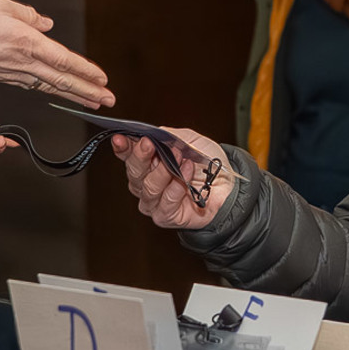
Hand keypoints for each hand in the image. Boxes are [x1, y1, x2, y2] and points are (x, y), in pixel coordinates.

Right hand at [0, 0, 113, 107]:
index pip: (63, 61)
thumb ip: (26, 14)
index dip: (86, 71)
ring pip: (50, 85)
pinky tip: (59, 90)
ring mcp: (13, 72)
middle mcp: (22, 62)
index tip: (103, 80)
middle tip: (108, 100)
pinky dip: (52, 88)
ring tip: (93, 101)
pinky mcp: (3, 76)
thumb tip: (45, 23)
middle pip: (62, 80)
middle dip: (88, 91)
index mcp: (25, 43)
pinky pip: (34, 83)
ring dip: (74, 93)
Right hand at [111, 129, 229, 229]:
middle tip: (148, 144)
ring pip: (148, 187)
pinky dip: (177, 184)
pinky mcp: (164, 215)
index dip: (123, 147)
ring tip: (177, 156)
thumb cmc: (207, 164)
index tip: (120, 138)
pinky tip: (187, 171)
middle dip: (140, 156)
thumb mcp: (190, 141)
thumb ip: (171, 136)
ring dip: (163, 170)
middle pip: (134, 171)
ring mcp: (153, 201)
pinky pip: (166, 199)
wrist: (228, 186)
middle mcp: (146, 183)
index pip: (128, 155)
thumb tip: (155, 133)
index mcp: (148, 163)